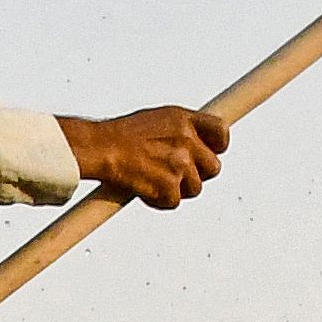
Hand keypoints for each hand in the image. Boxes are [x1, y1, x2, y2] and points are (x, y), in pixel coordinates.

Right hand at [60, 105, 229, 208]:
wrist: (100, 148)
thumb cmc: (121, 135)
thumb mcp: (157, 119)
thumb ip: (180, 130)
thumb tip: (195, 143)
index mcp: (184, 120)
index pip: (221, 132)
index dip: (218, 146)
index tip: (209, 152)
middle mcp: (187, 141)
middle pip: (214, 168)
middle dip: (198, 174)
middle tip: (177, 174)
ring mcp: (180, 165)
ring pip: (195, 189)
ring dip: (177, 190)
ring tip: (154, 180)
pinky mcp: (169, 187)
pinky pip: (174, 202)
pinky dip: (159, 201)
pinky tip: (143, 189)